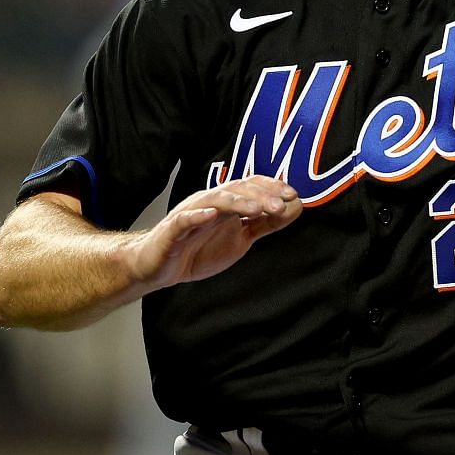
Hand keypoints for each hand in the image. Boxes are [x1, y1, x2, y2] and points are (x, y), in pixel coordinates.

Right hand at [124, 176, 302, 293]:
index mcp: (226, 203)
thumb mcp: (240, 238)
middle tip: (281, 205)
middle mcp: (209, 203)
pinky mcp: (172, 231)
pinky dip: (197, 216)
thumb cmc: (198, 249)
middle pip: (236, 189)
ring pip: (215, 201)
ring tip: (256, 208)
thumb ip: (266, 224)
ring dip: (237, 202)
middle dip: (261, 195)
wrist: (159, 268)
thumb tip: (295, 207)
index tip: (294, 195)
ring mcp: (190, 214)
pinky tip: (211, 215)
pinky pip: (184, 219)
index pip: (251, 186)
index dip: (272, 187)